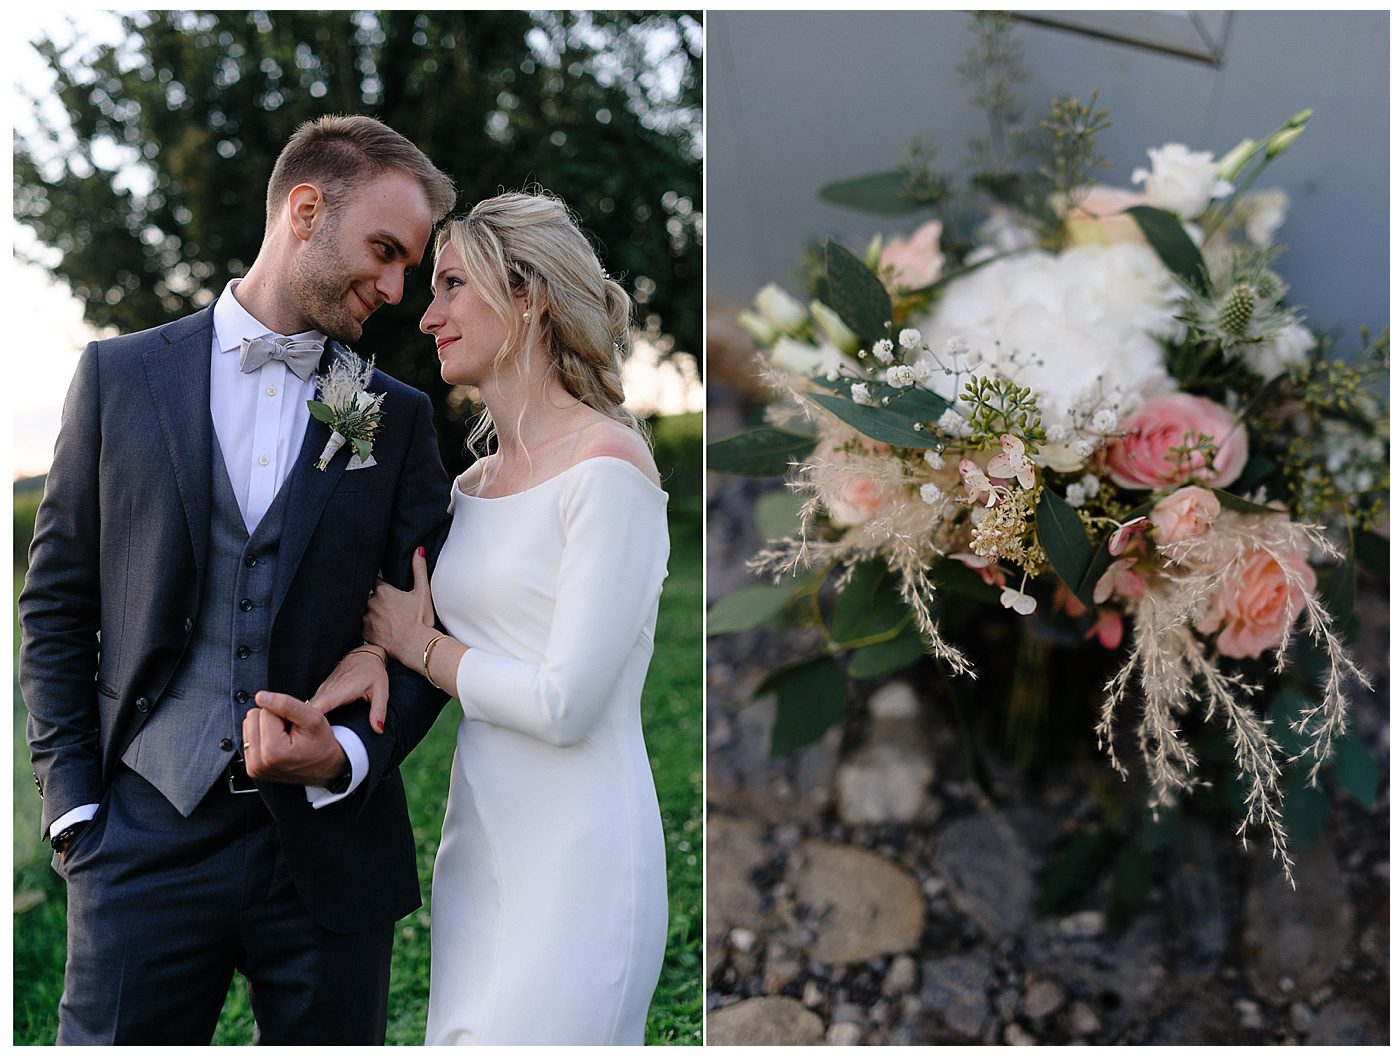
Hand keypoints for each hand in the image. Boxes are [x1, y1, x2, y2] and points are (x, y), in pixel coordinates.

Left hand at [244, 693, 348, 786]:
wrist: (325, 767)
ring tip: (284, 737)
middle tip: (289, 731)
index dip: (282, 713)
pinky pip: (248, 737)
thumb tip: (261, 696)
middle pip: (253, 717)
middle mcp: (258, 763)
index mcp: (272, 752)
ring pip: (249, 725)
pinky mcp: (251, 768)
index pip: (265, 711)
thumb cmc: (321, 745)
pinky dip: (263, 736)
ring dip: (266, 727)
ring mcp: (254, 767)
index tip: (295, 726)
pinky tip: (278, 743)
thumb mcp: (313, 718)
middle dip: (272, 719)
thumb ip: (287, 705)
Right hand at [309, 648, 388, 732]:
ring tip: (307, 739)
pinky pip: (312, 705)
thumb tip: (378, 729)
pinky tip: (313, 727)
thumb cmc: (373, 672)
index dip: (310, 723)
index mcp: (339, 691)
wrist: (364, 655)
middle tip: (307, 744)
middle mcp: (327, 690)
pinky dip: (310, 715)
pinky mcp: (322, 690)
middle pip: (307, 712)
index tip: (310, 737)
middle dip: (304, 726)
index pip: (317, 709)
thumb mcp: (381, 691)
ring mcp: (322, 689)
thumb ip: (378, 711)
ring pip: (307, 708)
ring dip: (306, 721)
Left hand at [365, 546, 435, 663]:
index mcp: (383, 591)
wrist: (415, 646)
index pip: (376, 583)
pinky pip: (363, 626)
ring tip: (385, 621)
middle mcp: (370, 603)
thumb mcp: (423, 592)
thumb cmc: (420, 619)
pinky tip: (381, 630)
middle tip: (391, 609)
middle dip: (378, 601)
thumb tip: (418, 550)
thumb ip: (419, 569)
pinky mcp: (364, 633)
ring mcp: (365, 619)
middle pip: (370, 597)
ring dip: (372, 614)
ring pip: (365, 611)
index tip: (389, 593)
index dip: (383, 587)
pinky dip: (370, 627)